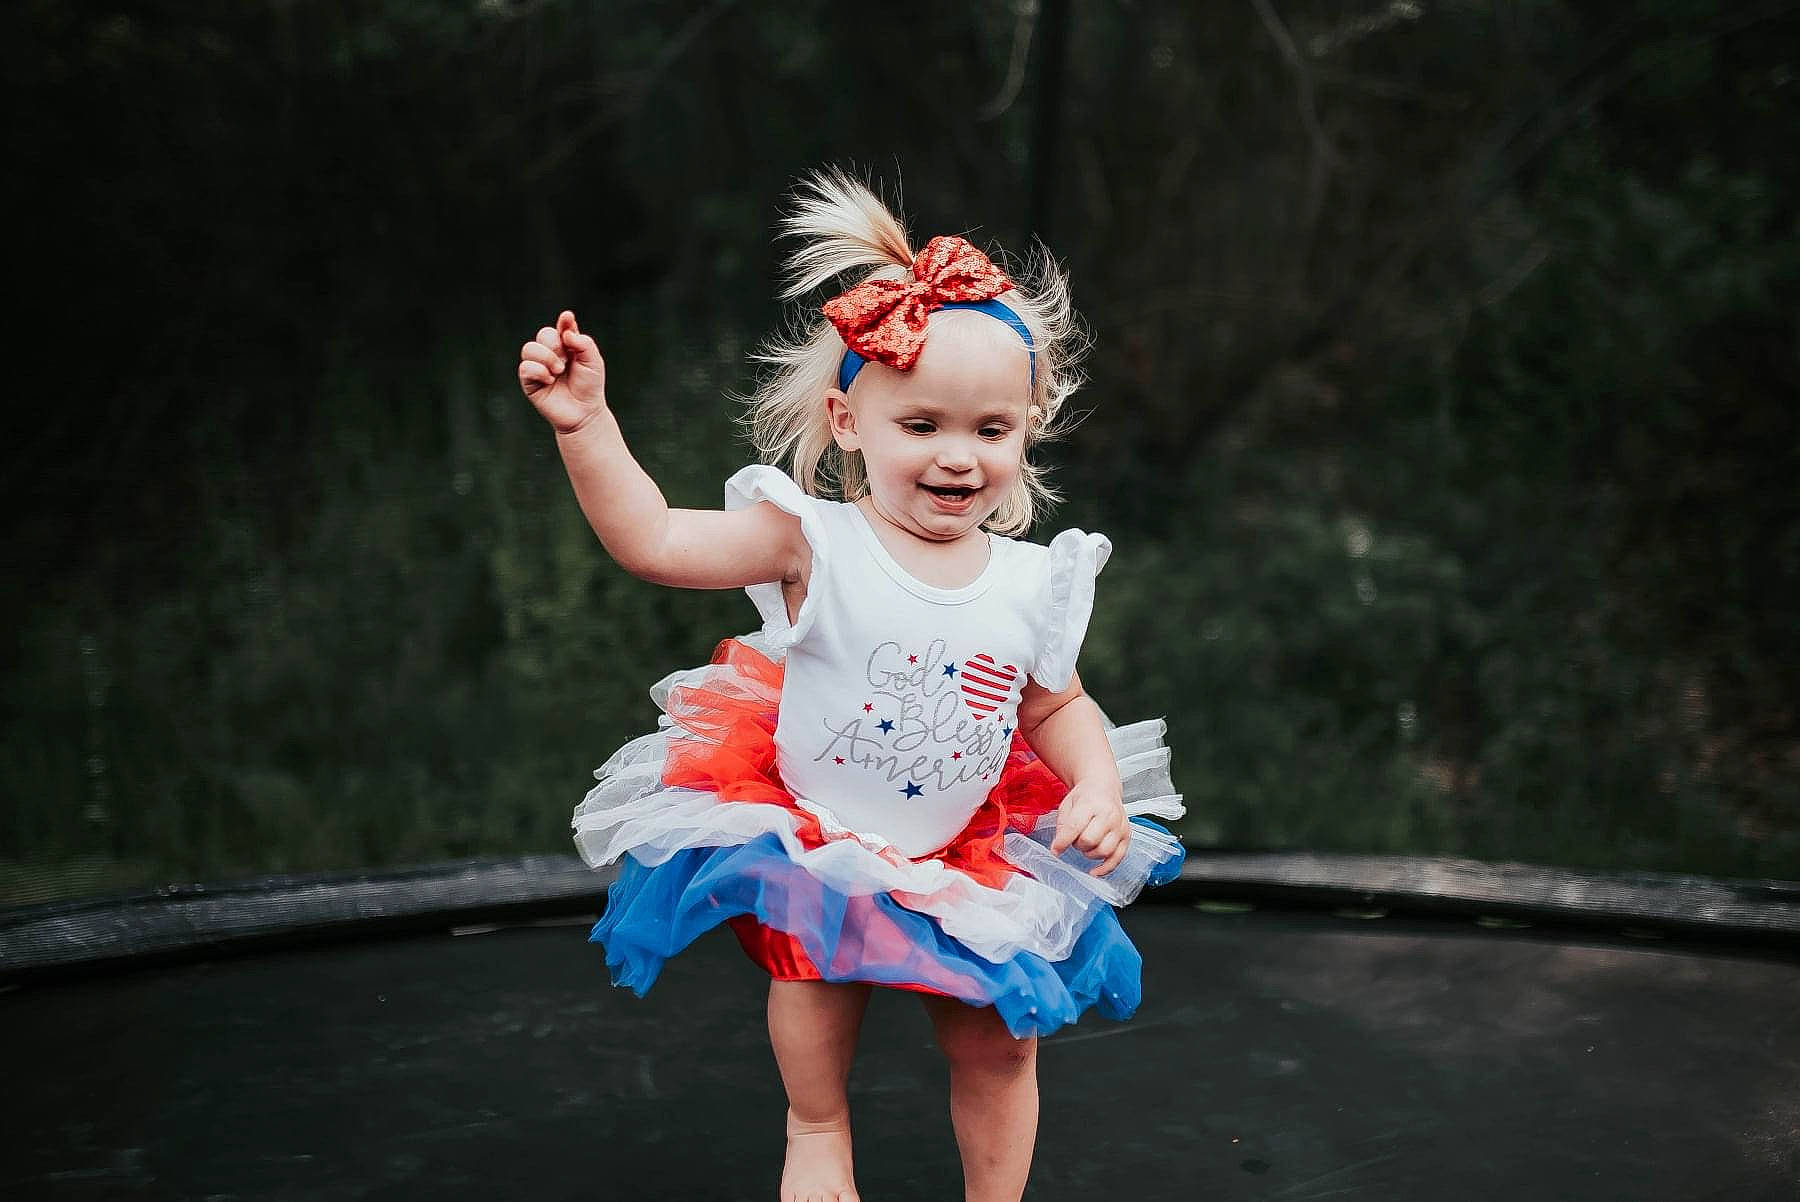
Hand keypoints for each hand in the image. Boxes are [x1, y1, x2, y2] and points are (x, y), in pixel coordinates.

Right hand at [519, 310, 607, 433]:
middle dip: (554, 344)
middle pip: (543, 334)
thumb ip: (584, 344)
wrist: (584, 412)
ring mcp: (539, 366)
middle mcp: (551, 353)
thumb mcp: (594, 362)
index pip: (562, 328)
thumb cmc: (589, 386)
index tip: (567, 318)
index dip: (564, 321)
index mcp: (567, 346)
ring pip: (529, 348)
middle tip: (566, 361)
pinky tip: (550, 381)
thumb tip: (566, 333)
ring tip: (558, 371)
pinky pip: (525, 367)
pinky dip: (539, 371)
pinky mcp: (529, 381)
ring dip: (546, 358)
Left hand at [1050, 780, 1129, 877]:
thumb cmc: (1085, 796)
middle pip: (1090, 840)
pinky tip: (1095, 871)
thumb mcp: (1067, 805)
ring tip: (1085, 844)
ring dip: (1089, 854)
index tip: (1055, 850)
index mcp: (1091, 803)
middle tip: (1075, 839)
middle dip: (1077, 845)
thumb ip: (1063, 826)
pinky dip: (1105, 868)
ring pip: (1104, 851)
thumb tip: (1058, 847)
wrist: (1103, 787)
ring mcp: (1120, 826)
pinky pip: (1117, 858)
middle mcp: (1109, 814)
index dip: (1062, 842)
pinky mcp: (1127, 836)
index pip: (1075, 827)